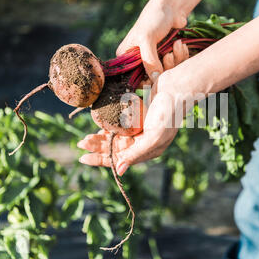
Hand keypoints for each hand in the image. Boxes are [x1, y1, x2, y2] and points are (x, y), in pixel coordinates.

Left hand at [78, 42, 189, 173]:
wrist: (177, 87)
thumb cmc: (168, 112)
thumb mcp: (154, 136)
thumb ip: (136, 154)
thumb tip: (119, 171)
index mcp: (149, 150)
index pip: (120, 160)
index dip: (101, 160)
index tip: (83, 158)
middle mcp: (144, 142)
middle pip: (115, 149)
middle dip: (98, 148)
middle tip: (80, 143)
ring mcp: (140, 129)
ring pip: (115, 138)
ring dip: (100, 138)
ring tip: (85, 138)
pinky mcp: (138, 117)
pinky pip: (119, 125)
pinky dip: (108, 127)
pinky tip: (99, 127)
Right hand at [116, 2, 186, 84]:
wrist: (171, 6)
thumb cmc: (154, 18)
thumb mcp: (147, 39)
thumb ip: (149, 61)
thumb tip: (155, 79)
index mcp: (126, 57)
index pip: (134, 78)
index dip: (148, 80)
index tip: (159, 74)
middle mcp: (138, 60)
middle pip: (153, 77)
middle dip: (165, 67)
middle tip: (169, 55)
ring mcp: (153, 59)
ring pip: (166, 72)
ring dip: (175, 59)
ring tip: (177, 45)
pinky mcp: (166, 56)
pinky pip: (175, 65)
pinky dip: (180, 56)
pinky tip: (181, 45)